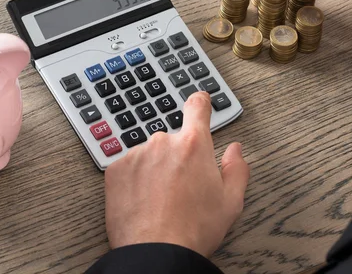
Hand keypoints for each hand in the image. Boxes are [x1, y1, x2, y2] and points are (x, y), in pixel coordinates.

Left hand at [104, 92, 249, 257]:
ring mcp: (136, 154)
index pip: (197, 108)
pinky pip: (128, 167)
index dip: (200, 102)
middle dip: (177, 157)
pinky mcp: (115, 169)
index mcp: (193, 145)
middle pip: (172, 140)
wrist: (155, 251)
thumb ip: (236, 169)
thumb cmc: (194, 229)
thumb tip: (236, 150)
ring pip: (149, 154)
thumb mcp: (230, 202)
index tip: (200, 100)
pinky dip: (134, 179)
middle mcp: (162, 142)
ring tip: (161, 199)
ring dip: (154, 168)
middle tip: (181, 186)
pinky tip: (143, 200)